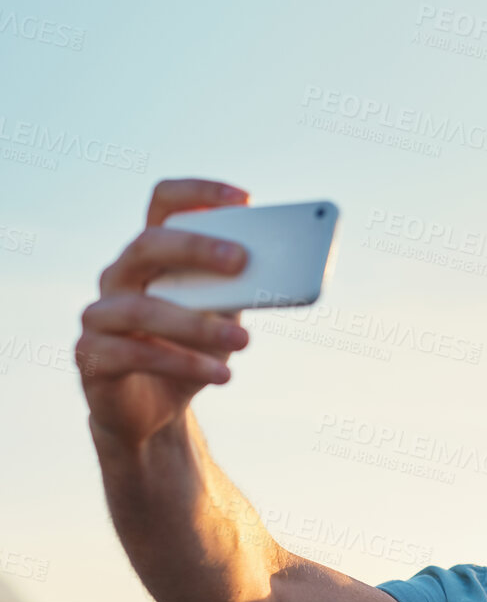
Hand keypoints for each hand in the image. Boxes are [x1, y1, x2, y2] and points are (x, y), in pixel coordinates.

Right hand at [77, 178, 253, 448]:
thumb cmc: (192, 348)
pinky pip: (136, 354)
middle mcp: (119, 275)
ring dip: (199, 324)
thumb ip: (238, 288)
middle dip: (196, 248)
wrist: (156, 408)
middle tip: (242, 261)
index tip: (245, 199)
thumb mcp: (222, 314)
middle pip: (147, 244)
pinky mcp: (92, 356)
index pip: (164, 203)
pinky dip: (184, 363)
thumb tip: (280, 269)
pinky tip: (221, 374)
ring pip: (143, 308)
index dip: (199, 193)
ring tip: (245, 342)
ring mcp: (99, 315)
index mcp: (152, 254)